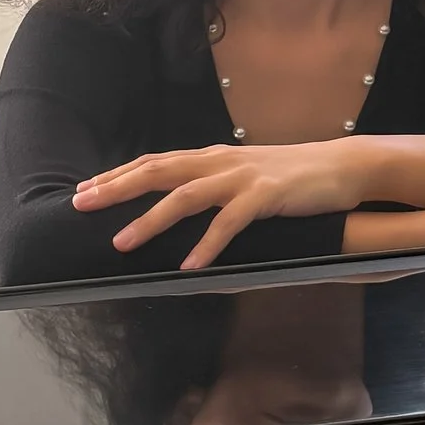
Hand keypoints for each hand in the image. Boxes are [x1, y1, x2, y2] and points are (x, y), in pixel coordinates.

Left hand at [75, 139, 372, 269]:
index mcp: (211, 158)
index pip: (155, 162)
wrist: (343, 166)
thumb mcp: (244, 175)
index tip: (84, 189)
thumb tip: (179, 202)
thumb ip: (212, 185)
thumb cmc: (293, 177)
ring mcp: (242, 177)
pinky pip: (230, 222)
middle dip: (116, 188)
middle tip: (81, 204)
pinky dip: (208, 245)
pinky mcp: (266, 195)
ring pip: (186, 197)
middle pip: (158, 172)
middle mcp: (220, 162)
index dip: (118, 174)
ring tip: (122, 244)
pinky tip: (190, 267)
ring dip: (150, 221)